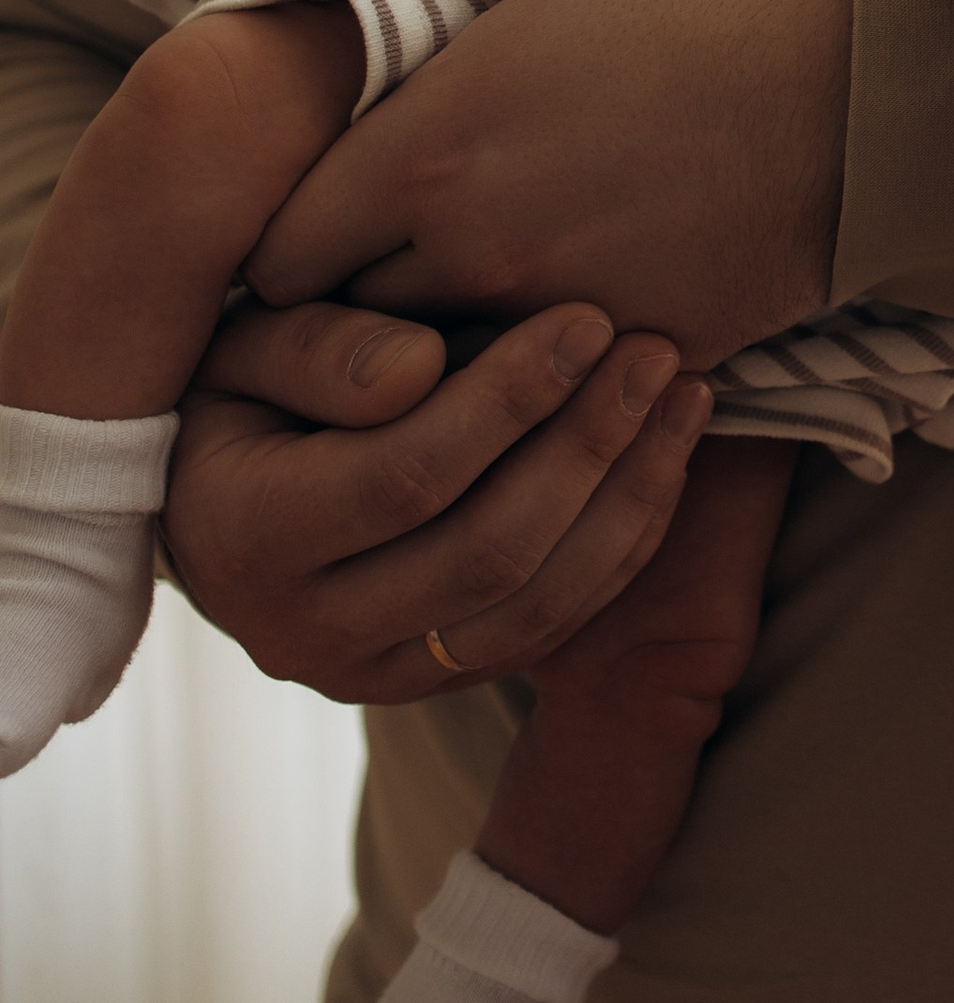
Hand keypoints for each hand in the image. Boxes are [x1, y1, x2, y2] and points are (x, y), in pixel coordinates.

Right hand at [163, 295, 712, 703]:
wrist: (222, 504)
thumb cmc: (242, 396)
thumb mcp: (244, 349)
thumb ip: (318, 349)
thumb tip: (418, 368)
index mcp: (244, 541)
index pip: (404, 477)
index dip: (505, 400)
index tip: (586, 321)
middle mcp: (307, 633)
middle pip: (485, 552)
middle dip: (585, 446)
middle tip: (653, 352)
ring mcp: (379, 673)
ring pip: (534, 605)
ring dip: (627, 497)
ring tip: (682, 394)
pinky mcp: (440, 681)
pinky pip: (554, 627)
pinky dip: (624, 543)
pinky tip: (667, 457)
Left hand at [236, 0, 854, 367]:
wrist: (872, 81)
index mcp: (427, 156)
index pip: (281, 256)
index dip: (287, 233)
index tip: (322, 205)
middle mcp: (478, 259)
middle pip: (354, 323)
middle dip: (360, 288)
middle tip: (399, 234)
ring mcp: (564, 321)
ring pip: (451, 364)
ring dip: (452, 327)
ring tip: (495, 259)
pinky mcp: (644, 353)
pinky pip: (559, 380)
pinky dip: (554, 349)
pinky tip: (589, 278)